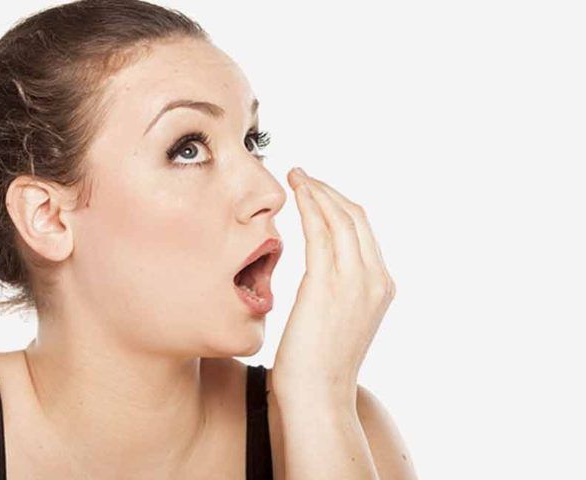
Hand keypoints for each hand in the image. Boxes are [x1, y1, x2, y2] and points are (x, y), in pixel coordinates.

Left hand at [271, 167, 395, 403]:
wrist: (318, 398)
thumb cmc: (318, 368)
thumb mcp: (339, 323)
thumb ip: (337, 296)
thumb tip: (320, 283)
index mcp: (381, 287)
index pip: (363, 232)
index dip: (339, 205)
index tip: (316, 192)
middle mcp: (375, 279)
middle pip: (356, 217)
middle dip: (328, 190)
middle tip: (303, 175)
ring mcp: (355, 280)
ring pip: (339, 217)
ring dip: (316, 190)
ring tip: (295, 175)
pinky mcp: (328, 284)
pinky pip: (320, 231)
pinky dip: (308, 205)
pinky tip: (293, 193)